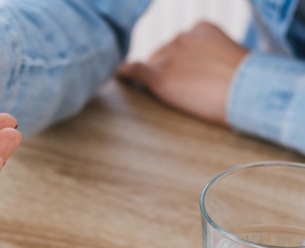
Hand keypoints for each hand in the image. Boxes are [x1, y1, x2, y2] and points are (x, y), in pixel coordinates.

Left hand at [117, 21, 247, 125]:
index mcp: (200, 28)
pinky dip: (126, 75)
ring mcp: (169, 55)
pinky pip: (134, 71)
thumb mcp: (229, 59)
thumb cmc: (248, 83)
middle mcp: (181, 36)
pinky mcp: (160, 76)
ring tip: (179, 94)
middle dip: (168, 71)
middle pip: (161, 55)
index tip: (187, 76)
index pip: (177, 45)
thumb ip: (208, 58)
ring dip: (156, 79)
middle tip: (188, 90)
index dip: (179, 63)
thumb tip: (197, 72)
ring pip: (150, 67)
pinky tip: (119, 77)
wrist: (251, 93)